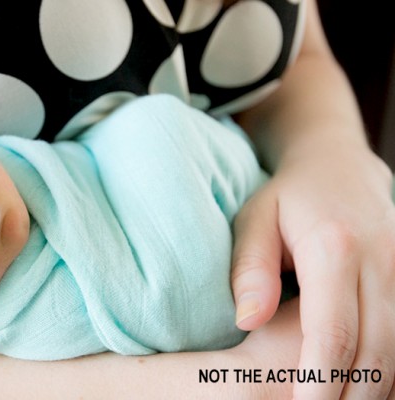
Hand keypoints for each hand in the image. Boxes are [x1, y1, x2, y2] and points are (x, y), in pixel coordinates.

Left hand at [230, 143, 394, 398]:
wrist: (338, 166)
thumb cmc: (285, 198)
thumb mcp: (253, 221)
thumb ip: (250, 270)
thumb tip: (246, 322)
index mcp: (336, 248)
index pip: (333, 332)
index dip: (319, 381)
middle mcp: (383, 262)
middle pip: (375, 352)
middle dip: (349, 397)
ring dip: (374, 392)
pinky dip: (389, 372)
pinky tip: (364, 391)